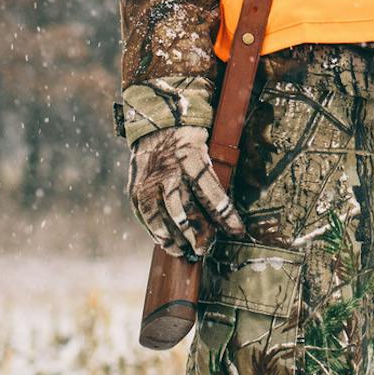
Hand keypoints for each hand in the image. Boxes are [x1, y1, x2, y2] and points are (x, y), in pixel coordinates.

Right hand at [128, 126, 247, 262]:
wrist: (156, 124)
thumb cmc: (188, 140)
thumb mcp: (205, 149)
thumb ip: (211, 177)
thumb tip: (224, 211)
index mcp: (191, 158)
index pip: (211, 192)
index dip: (225, 214)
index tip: (238, 230)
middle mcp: (168, 170)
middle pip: (185, 209)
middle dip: (197, 233)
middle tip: (206, 248)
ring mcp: (149, 181)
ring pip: (163, 216)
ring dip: (175, 237)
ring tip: (185, 250)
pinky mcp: (136, 189)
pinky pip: (146, 216)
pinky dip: (156, 232)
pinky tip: (166, 242)